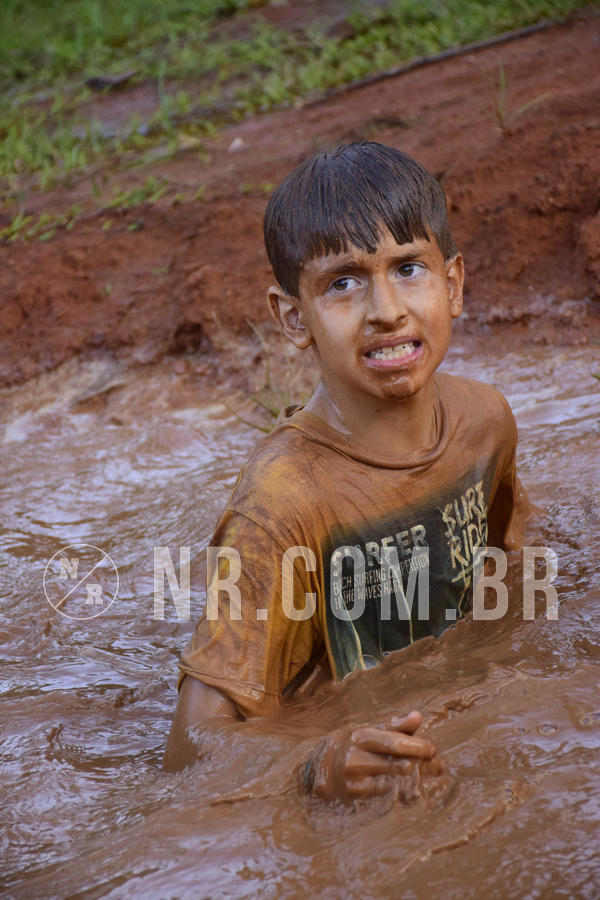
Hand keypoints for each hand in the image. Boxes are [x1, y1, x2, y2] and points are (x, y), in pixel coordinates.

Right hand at [303, 710, 443, 803]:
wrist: (324, 770)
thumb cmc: (356, 748)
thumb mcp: (371, 732)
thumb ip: (396, 726)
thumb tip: (418, 716)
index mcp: (361, 737)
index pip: (394, 742)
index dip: (416, 747)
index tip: (433, 751)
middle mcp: (355, 758)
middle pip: (397, 765)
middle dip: (421, 766)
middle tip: (437, 767)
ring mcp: (355, 781)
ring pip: (394, 784)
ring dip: (415, 782)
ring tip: (428, 778)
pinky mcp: (356, 799)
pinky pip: (386, 798)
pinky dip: (403, 794)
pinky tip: (413, 791)